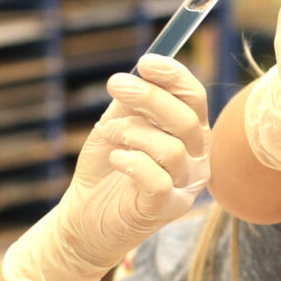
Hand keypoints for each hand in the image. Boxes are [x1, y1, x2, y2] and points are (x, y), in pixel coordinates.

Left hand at [3, 56, 210, 280]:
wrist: (83, 219)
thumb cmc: (105, 170)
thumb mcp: (118, 126)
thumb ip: (133, 102)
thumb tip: (144, 68)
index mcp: (190, 135)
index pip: (195, 98)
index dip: (173, 76)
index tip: (144, 62)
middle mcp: (196, 160)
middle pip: (187, 120)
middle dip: (150, 97)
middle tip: (114, 84)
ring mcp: (184, 188)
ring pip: (171, 149)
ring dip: (132, 133)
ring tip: (109, 137)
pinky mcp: (165, 210)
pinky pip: (157, 178)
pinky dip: (132, 162)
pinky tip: (116, 160)